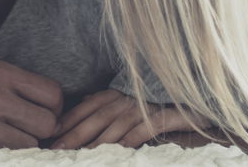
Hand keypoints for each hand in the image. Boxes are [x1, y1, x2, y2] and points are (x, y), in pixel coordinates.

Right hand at [0, 60, 63, 150]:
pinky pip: (7, 160)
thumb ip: (5, 84)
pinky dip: (5, 159)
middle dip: (42, 132)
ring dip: (24, 150)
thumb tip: (36, 102)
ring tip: (6, 145)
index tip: (40, 115)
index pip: (52, 93)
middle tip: (26, 135)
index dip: (52, 108)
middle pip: (48, 122)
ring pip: (31, 146)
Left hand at [50, 89, 210, 148]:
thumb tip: (82, 103)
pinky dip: (130, 139)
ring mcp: (146, 105)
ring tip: (81, 157)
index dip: (69, 120)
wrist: (196, 89)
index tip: (51, 134)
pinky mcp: (164, 114)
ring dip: (97, 142)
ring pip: (117, 125)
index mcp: (117, 91)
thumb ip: (108, 99)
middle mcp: (128, 97)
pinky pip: (143, 128)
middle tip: (56, 150)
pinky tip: (119, 151)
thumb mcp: (130, 94)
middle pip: (97, 117)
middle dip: (75, 135)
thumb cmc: (160, 95)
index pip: (88, 105)